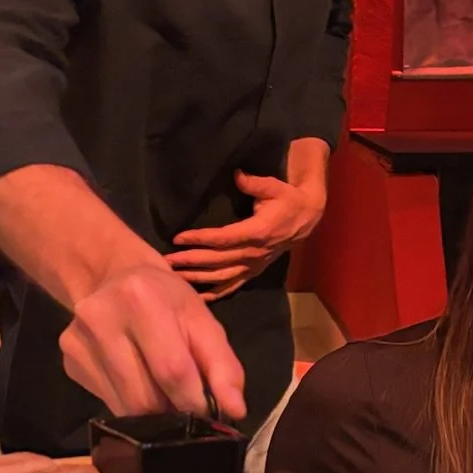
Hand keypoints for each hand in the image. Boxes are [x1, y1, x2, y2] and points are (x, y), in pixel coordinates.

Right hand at [59, 262, 247, 420]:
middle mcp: (99, 318)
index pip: (171, 370)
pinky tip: (135, 382)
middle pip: (144, 397)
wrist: (112, 275)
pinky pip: (107, 402)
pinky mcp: (68, 361)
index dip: (194, 402)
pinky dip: (129, 404)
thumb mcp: (201, 321)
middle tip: (184, 405)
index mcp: (140, 298)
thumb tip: (235, 410)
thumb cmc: (166, 299)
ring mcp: (77, 342)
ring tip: (162, 394)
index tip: (208, 414)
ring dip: (151, 414)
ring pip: (124, 408)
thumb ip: (223, 366)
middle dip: (172, 411)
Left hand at [168, 168, 326, 301]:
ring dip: (197, 278)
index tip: (179, 238)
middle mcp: (254, 253)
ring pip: (222, 277)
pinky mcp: (254, 272)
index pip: (223, 238)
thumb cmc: (287, 200)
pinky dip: (215, 293)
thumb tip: (236, 175)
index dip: (200, 239)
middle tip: (166, 261)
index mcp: (258, 232)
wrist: (306, 219)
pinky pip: (232, 286)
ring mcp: (254, 265)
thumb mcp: (274, 187)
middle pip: (217, 261)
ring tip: (174, 276)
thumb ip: (254, 183)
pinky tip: (198, 297)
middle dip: (190, 261)